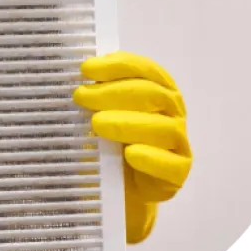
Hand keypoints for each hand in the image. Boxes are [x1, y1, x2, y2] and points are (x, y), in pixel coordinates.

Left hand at [72, 52, 191, 243]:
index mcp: (158, 89)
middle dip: (114, 92)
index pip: (145, 69)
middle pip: (153, 94)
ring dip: (127, 122)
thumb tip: (72, 78)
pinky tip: (130, 154)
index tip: (86, 69)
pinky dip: (150, 157)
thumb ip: (94, 94)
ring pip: (164, 128)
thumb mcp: (99, 112)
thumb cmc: (109, 139)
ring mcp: (178, 143)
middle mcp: (172, 113)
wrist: (119, 185)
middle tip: (82, 96)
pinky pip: (171, 165)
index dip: (116, 65)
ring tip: (97, 123)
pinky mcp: (177, 174)